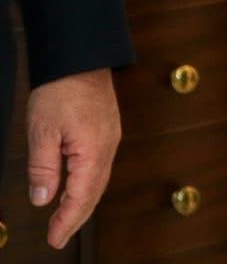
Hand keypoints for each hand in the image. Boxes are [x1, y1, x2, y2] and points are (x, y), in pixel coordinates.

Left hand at [25, 68, 119, 248]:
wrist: (82, 58)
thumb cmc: (61, 90)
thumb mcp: (42, 131)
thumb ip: (43, 168)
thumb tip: (43, 199)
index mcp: (93, 151)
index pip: (81, 196)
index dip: (67, 221)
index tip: (54, 240)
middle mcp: (108, 148)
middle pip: (95, 193)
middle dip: (76, 218)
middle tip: (58, 237)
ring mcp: (111, 139)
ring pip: (99, 181)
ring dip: (83, 203)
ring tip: (66, 220)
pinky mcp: (107, 131)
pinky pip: (101, 167)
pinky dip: (89, 186)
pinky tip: (78, 188)